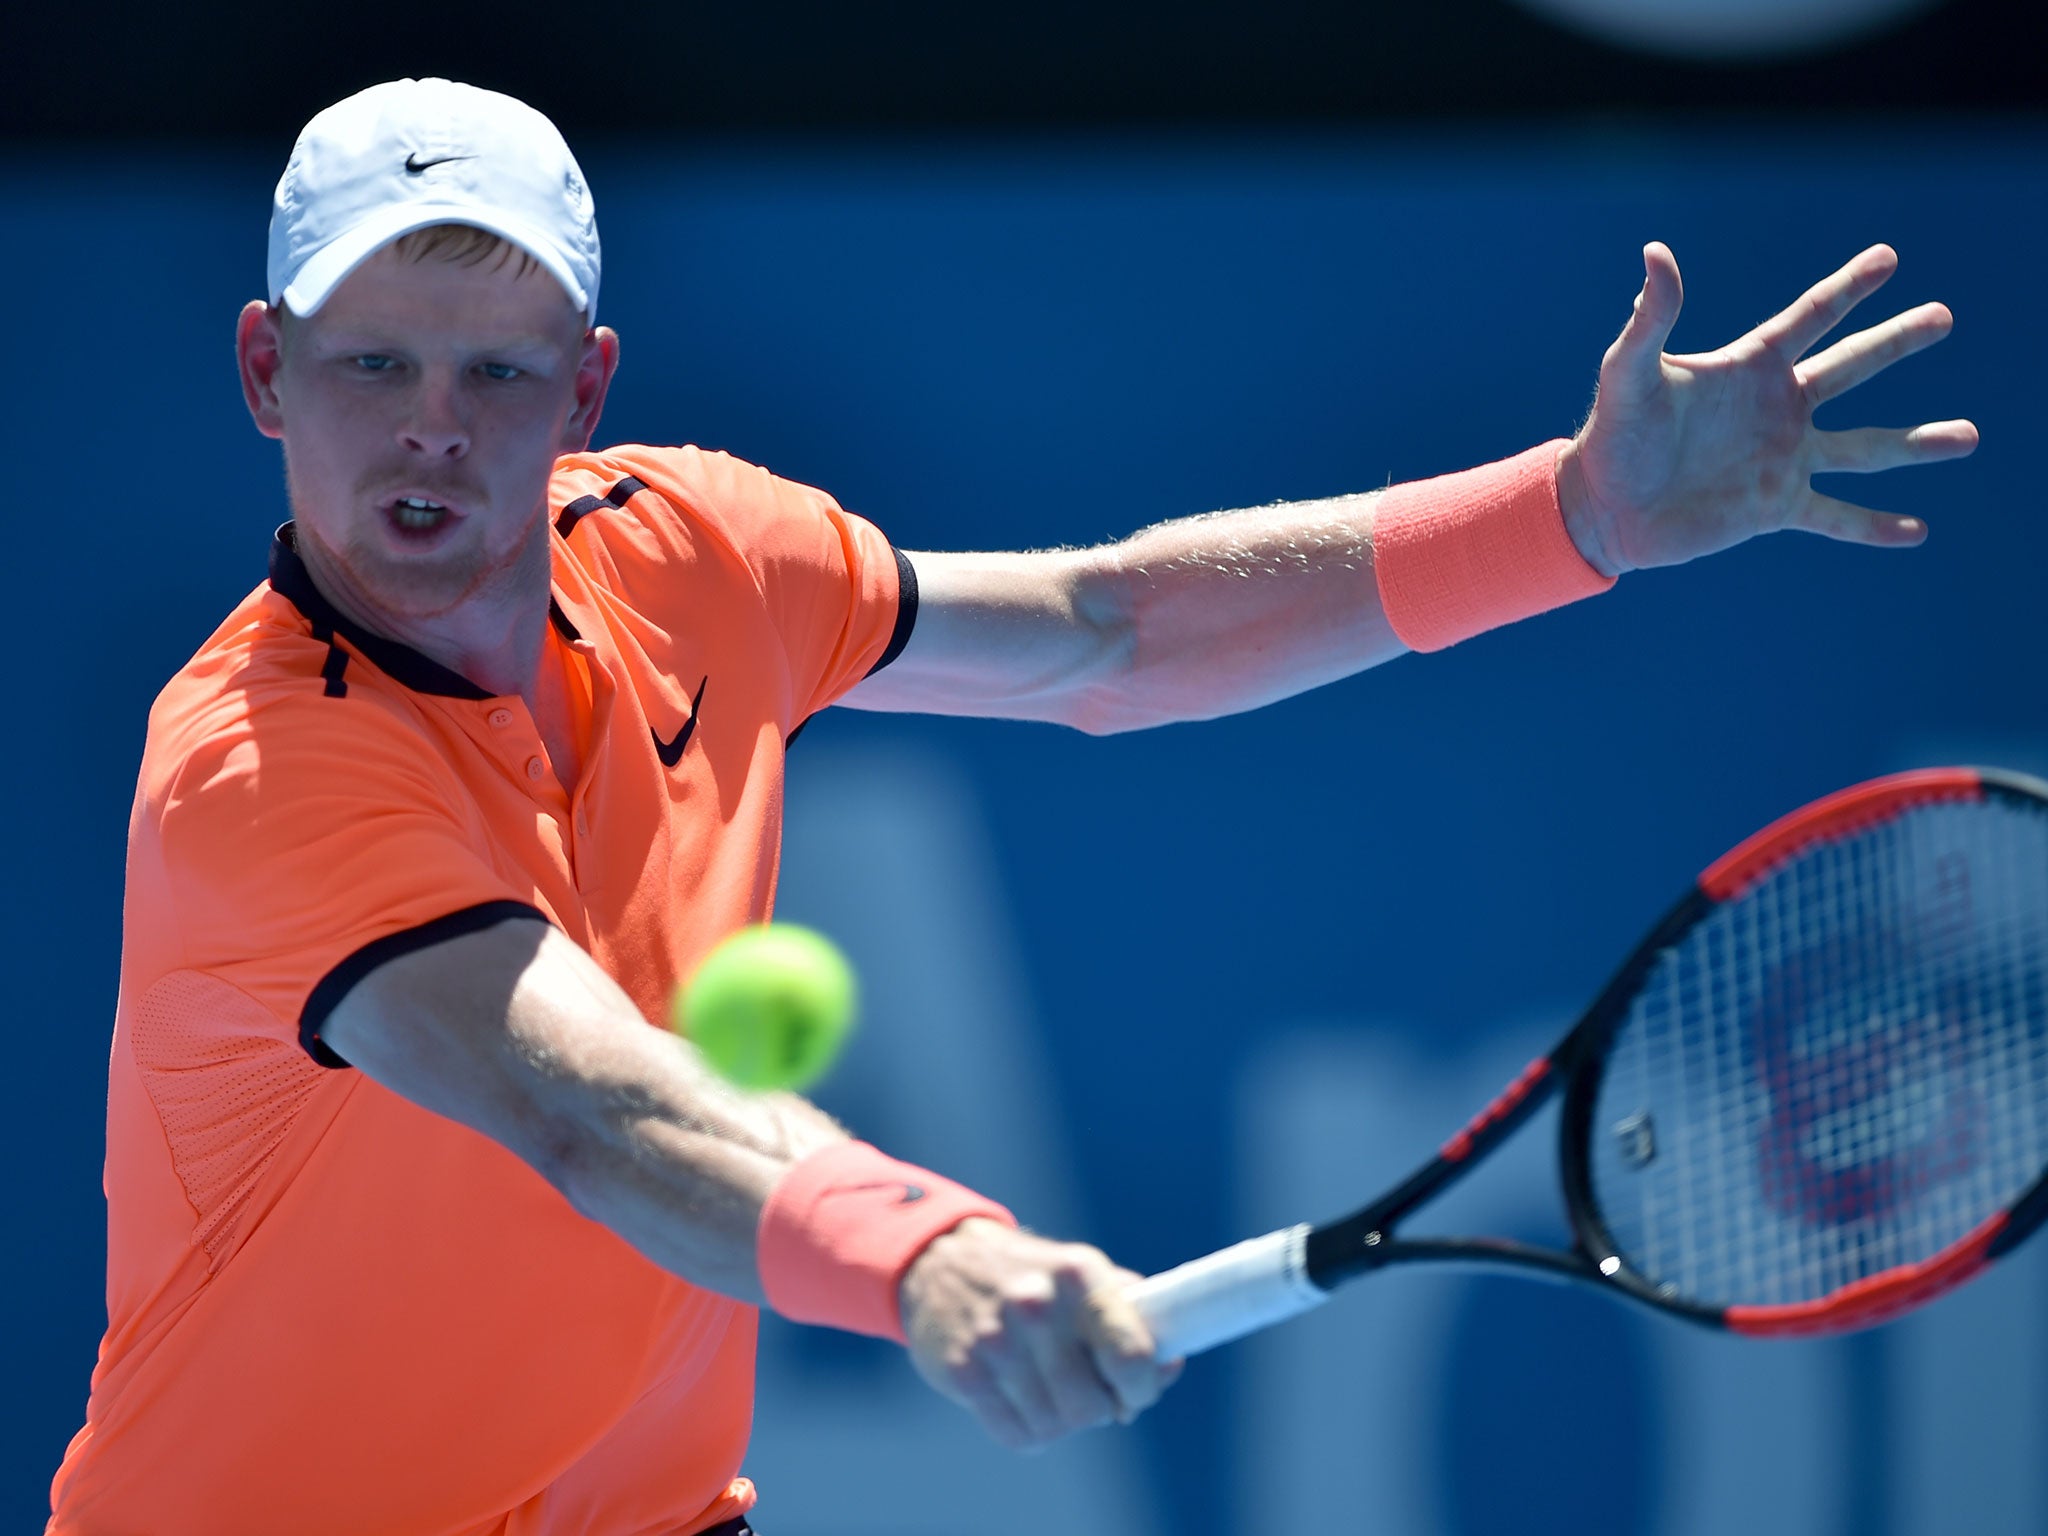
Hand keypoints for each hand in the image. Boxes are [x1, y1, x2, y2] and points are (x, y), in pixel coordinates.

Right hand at [898, 1217, 1181, 1450]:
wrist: (944, 1260)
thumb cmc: (1033, 1276)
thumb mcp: (1084, 1277)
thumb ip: (1132, 1318)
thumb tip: (1170, 1366)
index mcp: (1079, 1276)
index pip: (1131, 1356)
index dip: (1141, 1388)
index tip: (1133, 1392)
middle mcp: (1036, 1305)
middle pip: (1091, 1407)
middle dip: (1097, 1409)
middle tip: (1086, 1391)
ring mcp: (995, 1339)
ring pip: (1054, 1426)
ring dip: (1060, 1420)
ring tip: (1049, 1391)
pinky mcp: (962, 1370)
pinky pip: (1017, 1436)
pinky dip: (1028, 1430)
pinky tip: (1021, 1400)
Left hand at [1557, 242, 1977, 575]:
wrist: (1602, 508)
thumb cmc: (1612, 435)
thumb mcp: (1629, 371)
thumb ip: (1651, 317)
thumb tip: (1656, 253)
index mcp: (1749, 368)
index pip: (1810, 318)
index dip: (1848, 288)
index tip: (1888, 259)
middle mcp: (1776, 409)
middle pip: (1851, 367)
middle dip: (1896, 341)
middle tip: (1944, 316)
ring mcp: (1782, 459)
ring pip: (1865, 449)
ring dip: (1916, 443)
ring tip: (1968, 437)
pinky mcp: (1775, 508)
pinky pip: (1836, 517)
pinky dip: (1875, 526)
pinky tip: (1917, 532)